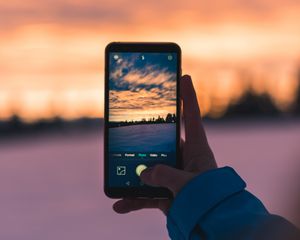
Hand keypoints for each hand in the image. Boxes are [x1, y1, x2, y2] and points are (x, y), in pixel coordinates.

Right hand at [113, 75, 216, 214]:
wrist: (213, 225)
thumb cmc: (209, 200)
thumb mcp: (187, 184)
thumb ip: (164, 175)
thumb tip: (144, 174)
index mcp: (197, 149)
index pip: (192, 116)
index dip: (189, 96)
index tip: (184, 77)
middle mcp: (185, 159)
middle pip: (162, 142)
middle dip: (146, 141)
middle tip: (131, 130)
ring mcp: (174, 175)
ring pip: (150, 169)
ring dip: (134, 174)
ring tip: (118, 173)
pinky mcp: (167, 193)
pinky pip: (146, 193)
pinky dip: (133, 199)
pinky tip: (119, 204)